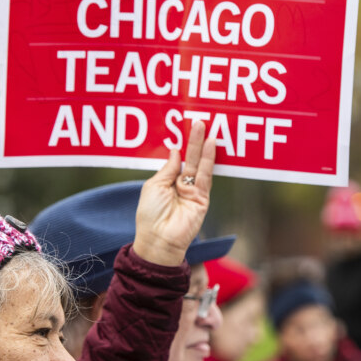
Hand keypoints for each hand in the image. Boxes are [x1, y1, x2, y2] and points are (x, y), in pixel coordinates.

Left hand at [132, 120, 215, 266]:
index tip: (183, 127)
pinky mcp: (203, 199)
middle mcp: (181, 185)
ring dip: (204, 146)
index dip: (181, 145)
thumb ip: (168, 169)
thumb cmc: (150, 215)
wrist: (158, 239)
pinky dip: (210, 160)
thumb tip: (176, 151)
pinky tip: (210, 145)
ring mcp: (193, 192)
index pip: (177, 160)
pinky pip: (207, 176)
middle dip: (194, 140)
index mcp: (167, 182)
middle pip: (190, 159)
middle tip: (198, 121)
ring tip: (206, 128)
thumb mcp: (154, 186)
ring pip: (200, 164)